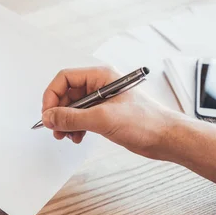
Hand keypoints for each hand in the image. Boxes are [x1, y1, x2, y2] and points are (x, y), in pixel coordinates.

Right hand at [41, 67, 171, 159]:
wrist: (166, 138)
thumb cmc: (146, 121)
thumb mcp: (102, 119)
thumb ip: (72, 118)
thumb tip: (50, 117)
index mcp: (100, 76)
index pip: (65, 78)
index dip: (52, 95)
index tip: (48, 113)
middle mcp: (99, 85)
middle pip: (66, 94)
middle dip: (58, 112)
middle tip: (54, 127)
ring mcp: (102, 101)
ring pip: (72, 108)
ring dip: (65, 122)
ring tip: (65, 135)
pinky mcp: (105, 115)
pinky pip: (81, 118)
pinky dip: (75, 128)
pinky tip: (77, 137)